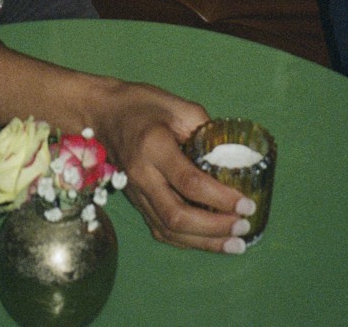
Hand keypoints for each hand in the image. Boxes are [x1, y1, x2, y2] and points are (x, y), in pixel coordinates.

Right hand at [93, 80, 255, 252]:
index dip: (220, 198)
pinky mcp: (135, 201)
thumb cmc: (140, 103)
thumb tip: (229, 156)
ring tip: (234, 243)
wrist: (101, 113)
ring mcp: (136, 192)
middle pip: (177, 216)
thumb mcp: (177, 105)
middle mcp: (142, 175)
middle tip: (244, 225)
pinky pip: (160, 229)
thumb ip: (205, 130)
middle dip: (215, 228)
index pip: (189, 182)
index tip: (247, 203)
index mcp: (153, 146)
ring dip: (204, 242)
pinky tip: (209, 241)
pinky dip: (187, 240)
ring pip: (168, 230)